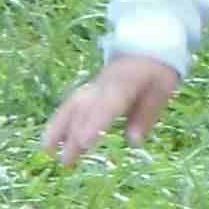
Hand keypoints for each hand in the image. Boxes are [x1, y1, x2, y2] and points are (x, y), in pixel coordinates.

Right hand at [43, 54, 180, 165]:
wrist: (147, 46)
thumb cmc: (156, 71)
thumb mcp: (162, 91)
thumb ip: (146, 116)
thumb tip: (134, 142)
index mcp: (123, 86)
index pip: (105, 107)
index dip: (93, 125)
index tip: (83, 144)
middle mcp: (101, 87)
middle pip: (83, 112)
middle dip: (72, 136)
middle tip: (66, 162)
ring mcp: (91, 87)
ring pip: (70, 107)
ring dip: (57, 129)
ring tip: (47, 150)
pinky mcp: (87, 90)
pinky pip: (69, 105)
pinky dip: (58, 122)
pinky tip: (51, 138)